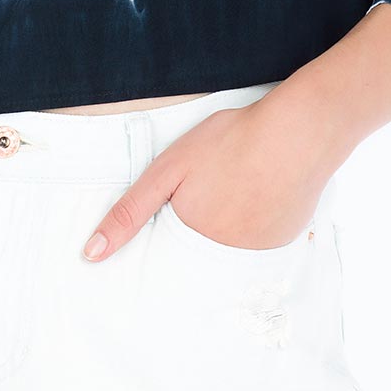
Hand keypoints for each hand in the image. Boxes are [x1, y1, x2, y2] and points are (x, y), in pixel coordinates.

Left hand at [80, 92, 338, 262]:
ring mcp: (257, 255)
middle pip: (197, 253)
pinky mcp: (284, 243)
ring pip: (229, 248)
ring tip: (238, 186)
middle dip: (200, 225)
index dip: (167, 232)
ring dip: (229, 225)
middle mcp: (223, 258)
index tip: (179, 208)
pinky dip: (256, 223)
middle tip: (215, 187)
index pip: (164, 256)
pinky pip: (259, 242)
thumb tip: (92, 253)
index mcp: (189, 241)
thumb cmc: (231, 142)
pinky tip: (260, 192)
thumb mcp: (168, 170)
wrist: (299, 133)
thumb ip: (130, 212)